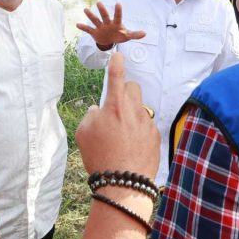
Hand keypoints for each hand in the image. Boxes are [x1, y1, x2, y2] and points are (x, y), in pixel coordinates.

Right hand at [76, 2, 145, 49]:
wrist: (109, 40)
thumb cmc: (119, 35)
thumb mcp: (127, 35)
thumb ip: (134, 34)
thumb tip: (145, 33)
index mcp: (116, 23)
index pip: (117, 16)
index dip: (118, 11)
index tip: (118, 4)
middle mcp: (107, 23)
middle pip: (105, 16)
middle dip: (102, 10)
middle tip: (99, 3)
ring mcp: (100, 27)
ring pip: (95, 20)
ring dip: (90, 16)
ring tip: (85, 9)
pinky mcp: (94, 32)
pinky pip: (88, 30)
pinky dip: (83, 27)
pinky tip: (77, 24)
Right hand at [76, 53, 159, 178]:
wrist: (124, 183)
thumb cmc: (100, 156)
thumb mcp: (83, 132)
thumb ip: (91, 115)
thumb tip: (99, 110)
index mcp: (114, 106)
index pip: (116, 75)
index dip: (116, 62)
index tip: (118, 55)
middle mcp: (133, 110)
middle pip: (133, 87)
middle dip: (124, 91)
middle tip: (115, 106)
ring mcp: (147, 122)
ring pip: (140, 106)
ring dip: (132, 111)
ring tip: (122, 131)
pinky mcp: (155, 135)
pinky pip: (147, 124)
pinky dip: (139, 129)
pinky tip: (131, 144)